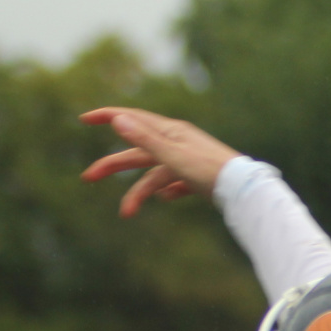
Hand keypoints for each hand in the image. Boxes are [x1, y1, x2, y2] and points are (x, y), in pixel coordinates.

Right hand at [80, 106, 240, 216]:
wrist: (245, 191)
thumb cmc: (211, 171)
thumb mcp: (173, 156)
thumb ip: (145, 140)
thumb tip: (118, 120)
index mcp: (170, 132)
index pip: (132, 118)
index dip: (107, 117)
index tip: (84, 119)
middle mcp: (177, 142)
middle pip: (137, 152)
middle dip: (112, 165)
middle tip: (88, 178)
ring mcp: (187, 160)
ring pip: (154, 174)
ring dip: (139, 192)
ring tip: (126, 213)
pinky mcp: (198, 178)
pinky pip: (175, 183)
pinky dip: (166, 191)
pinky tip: (164, 199)